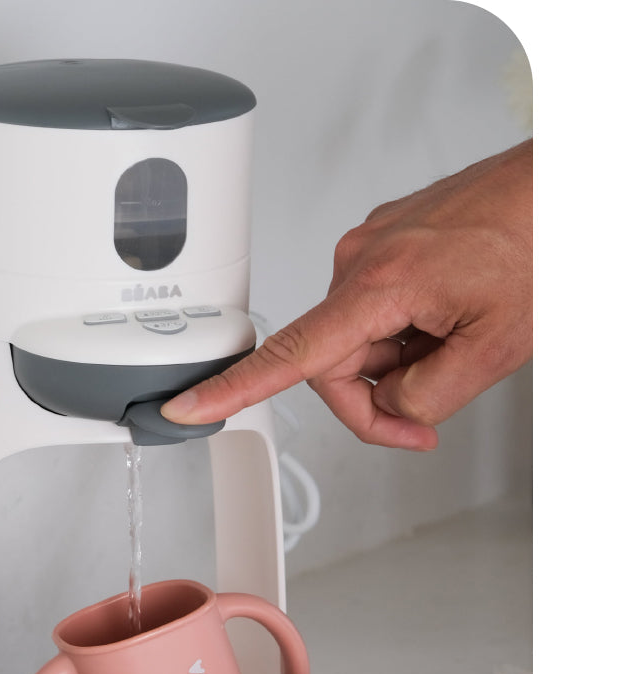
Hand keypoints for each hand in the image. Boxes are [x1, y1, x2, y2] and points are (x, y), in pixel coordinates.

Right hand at [160, 140, 532, 449]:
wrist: (558, 184)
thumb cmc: (539, 243)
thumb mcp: (495, 348)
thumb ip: (426, 395)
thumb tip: (388, 406)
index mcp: (379, 285)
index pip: (290, 354)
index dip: (234, 389)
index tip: (191, 406)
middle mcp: (359, 261)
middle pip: (333, 362)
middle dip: (378, 395)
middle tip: (429, 412)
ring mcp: (369, 249)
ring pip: (357, 339)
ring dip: (400, 359)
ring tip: (454, 339)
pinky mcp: (383, 245)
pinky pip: (374, 310)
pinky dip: (405, 331)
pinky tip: (444, 315)